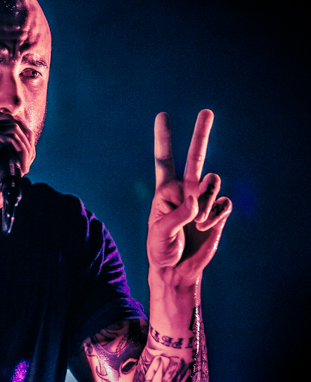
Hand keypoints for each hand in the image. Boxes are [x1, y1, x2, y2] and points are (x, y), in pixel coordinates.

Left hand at [147, 110, 231, 285]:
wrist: (177, 270)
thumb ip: (176, 216)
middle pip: (195, 157)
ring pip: (213, 183)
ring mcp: (203, 199)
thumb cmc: (161, 250)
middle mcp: (185, 190)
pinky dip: (215, 217)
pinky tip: (206, 228)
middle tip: (206, 111)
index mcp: (165, 190)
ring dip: (206, 201)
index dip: (163, 138)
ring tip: (196, 223)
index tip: (162, 115)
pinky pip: (223, 204)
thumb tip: (196, 201)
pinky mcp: (217, 212)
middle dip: (201, 133)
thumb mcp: (159, 233)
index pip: (164, 160)